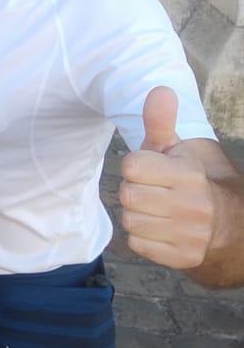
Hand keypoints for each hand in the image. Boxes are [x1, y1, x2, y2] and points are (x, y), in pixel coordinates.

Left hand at [119, 86, 214, 269]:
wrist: (221, 222)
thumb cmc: (184, 179)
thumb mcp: (173, 149)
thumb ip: (160, 122)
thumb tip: (160, 90)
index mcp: (190, 174)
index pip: (131, 166)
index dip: (135, 167)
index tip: (150, 170)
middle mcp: (194, 205)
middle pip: (127, 196)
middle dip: (134, 192)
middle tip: (152, 192)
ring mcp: (190, 234)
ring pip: (130, 221)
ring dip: (137, 215)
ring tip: (156, 210)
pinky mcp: (183, 257)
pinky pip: (137, 244)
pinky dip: (142, 238)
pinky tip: (159, 229)